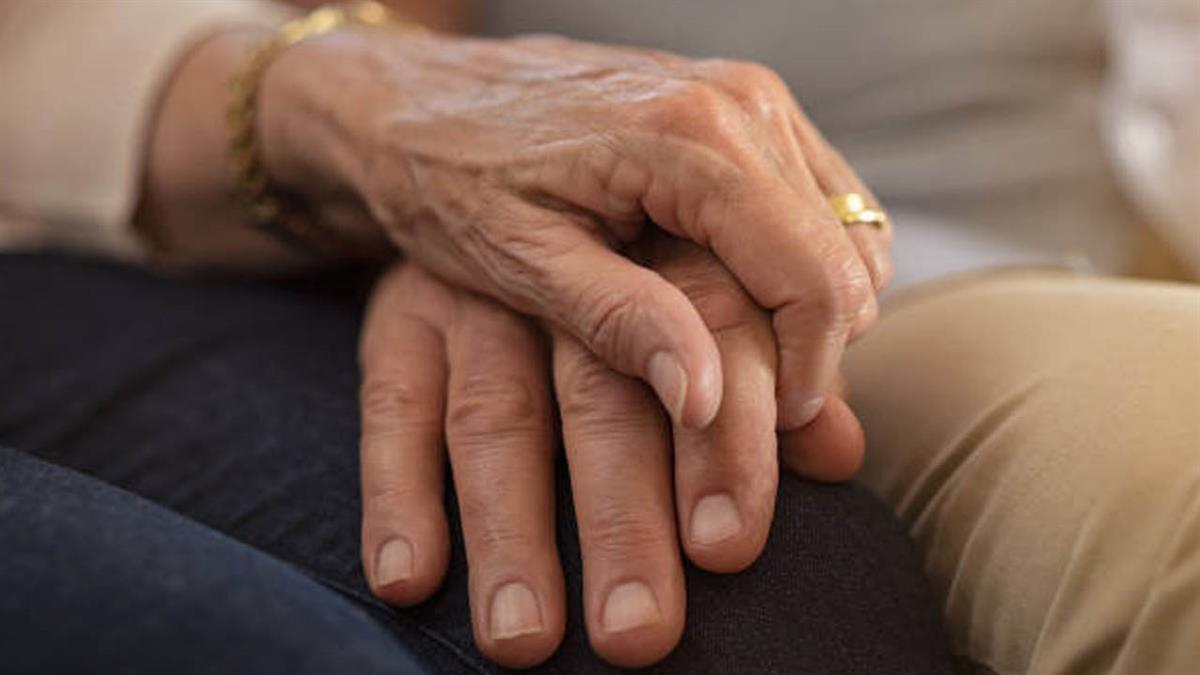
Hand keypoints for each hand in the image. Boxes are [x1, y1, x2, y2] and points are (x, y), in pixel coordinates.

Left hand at [265, 28, 890, 441]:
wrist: (414, 100)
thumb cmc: (450, 178)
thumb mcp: (520, 263)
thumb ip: (621, 322)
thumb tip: (708, 398)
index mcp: (689, 137)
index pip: (814, 277)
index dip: (809, 372)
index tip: (767, 429)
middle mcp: (739, 100)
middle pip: (842, 258)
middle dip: (812, 349)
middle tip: (741, 406)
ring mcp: (748, 96)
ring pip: (842, 232)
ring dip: (806, 309)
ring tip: (726, 353)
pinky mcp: (742, 107)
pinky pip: (819, 202)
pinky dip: (797, 264)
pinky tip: (729, 298)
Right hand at [358, 239, 862, 667]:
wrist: (492, 164)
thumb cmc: (631, 239)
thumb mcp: (700, 279)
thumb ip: (764, 364)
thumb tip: (843, 454)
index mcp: (667, 239)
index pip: (712, 339)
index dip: (728, 447)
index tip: (728, 550)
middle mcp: (570, 259)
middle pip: (601, 398)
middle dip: (623, 519)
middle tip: (638, 635)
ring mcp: (479, 288)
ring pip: (496, 414)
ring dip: (509, 532)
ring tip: (523, 638)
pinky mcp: (402, 308)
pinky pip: (392, 403)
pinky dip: (398, 492)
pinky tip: (408, 578)